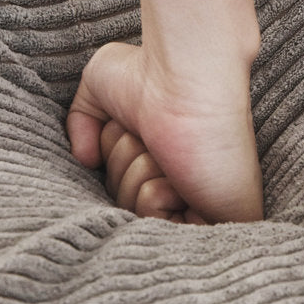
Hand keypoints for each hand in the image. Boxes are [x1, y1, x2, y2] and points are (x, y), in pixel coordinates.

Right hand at [66, 41, 262, 223]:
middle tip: (150, 136)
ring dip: (141, 175)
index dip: (115, 163)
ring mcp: (206, 205)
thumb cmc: (148, 74)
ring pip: (140, 219)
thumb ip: (82, 123)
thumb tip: (87, 160)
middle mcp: (189, 186)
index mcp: (168, 163)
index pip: (121, 192)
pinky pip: (161, 229)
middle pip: (125, 207)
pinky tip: (179, 170)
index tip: (132, 129)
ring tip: (168, 148)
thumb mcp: (98, 89)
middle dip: (125, 167)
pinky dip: (154, 196)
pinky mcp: (222, 218)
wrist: (183, 77)